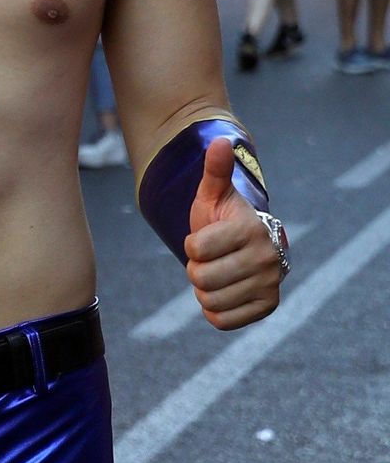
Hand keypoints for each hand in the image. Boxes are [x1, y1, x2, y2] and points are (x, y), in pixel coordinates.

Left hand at [184, 137, 283, 329]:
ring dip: (204, 290)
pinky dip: (215, 310)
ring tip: (219, 274)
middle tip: (211, 260)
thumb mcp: (214, 195)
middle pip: (201, 278)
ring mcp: (270, 283)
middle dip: (197, 270)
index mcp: (251, 229)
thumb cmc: (223, 219)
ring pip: (209, 301)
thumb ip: (215, 171)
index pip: (196, 250)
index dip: (192, 246)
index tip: (205, 240)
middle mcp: (267, 257)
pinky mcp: (267, 306)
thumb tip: (220, 142)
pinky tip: (225, 292)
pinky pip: (222, 320)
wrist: (248, 246)